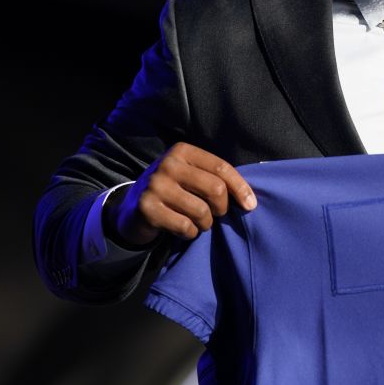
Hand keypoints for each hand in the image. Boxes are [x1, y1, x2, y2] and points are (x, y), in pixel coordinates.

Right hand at [104, 142, 255, 246]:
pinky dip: (190, 233)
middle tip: (216, 214)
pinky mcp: (147, 208)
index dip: (240, 188)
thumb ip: (215, 178)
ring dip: (206, 223)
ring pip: (202, 211)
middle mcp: (168, 164)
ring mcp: (155, 186)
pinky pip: (185, 226)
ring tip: (200, 222)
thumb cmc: (174, 191)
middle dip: (222, 208)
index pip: (222, 168)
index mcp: (182, 151)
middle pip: (215, 189)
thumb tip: (250, 200)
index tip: (250, 205)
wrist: (133, 208)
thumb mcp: (191, 175)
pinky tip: (184, 229)